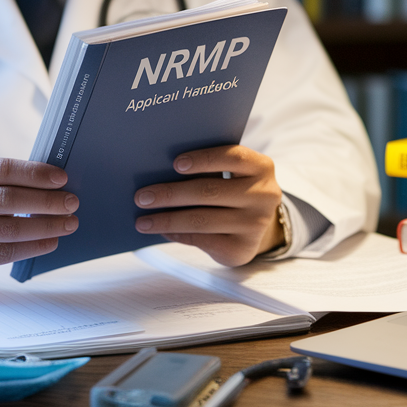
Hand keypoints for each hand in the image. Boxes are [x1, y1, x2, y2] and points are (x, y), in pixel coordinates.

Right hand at [0, 158, 78, 280]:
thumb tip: (54, 184)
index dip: (33, 173)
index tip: (62, 178)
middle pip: (4, 199)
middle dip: (45, 201)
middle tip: (71, 202)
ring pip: (7, 228)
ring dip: (45, 226)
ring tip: (69, 223)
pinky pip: (3, 253)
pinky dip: (33, 246)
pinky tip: (51, 241)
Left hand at [133, 145, 284, 266]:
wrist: (257, 225)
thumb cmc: (233, 189)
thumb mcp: (232, 174)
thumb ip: (208, 169)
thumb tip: (158, 173)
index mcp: (261, 167)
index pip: (233, 157)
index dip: (204, 159)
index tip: (175, 163)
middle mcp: (264, 195)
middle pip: (210, 191)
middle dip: (171, 194)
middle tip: (142, 197)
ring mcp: (255, 224)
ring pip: (202, 219)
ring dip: (167, 220)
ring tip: (143, 221)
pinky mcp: (243, 248)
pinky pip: (202, 240)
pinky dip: (177, 234)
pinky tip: (162, 230)